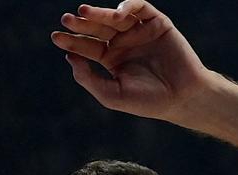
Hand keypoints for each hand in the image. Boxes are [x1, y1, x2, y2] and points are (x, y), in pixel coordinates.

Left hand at [51, 3, 218, 122]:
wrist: (181, 98)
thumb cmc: (147, 101)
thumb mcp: (111, 94)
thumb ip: (88, 78)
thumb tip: (69, 58)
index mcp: (111, 58)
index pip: (87, 46)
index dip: (71, 41)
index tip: (56, 37)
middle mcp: (124, 42)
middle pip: (97, 28)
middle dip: (81, 23)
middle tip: (66, 19)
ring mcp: (140, 31)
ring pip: (115, 16)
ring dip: (100, 12)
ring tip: (83, 11)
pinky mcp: (157, 23)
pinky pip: (141, 8)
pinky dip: (128, 6)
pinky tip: (116, 13)